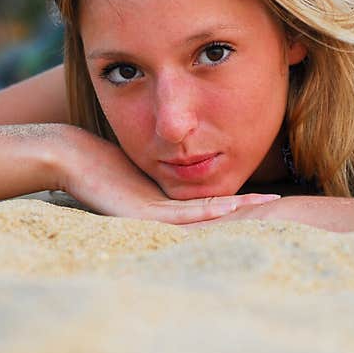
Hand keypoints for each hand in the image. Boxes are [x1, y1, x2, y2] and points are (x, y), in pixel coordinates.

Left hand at [58, 126, 279, 223]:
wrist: (66, 159)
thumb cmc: (97, 155)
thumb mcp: (138, 154)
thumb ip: (162, 152)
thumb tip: (180, 134)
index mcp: (165, 203)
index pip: (211, 203)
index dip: (242, 200)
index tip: (272, 193)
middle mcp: (163, 216)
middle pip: (215, 216)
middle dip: (251, 211)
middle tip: (287, 208)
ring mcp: (154, 218)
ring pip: (206, 218)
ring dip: (241, 213)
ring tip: (273, 208)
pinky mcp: (143, 214)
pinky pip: (185, 214)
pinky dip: (213, 211)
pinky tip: (235, 205)